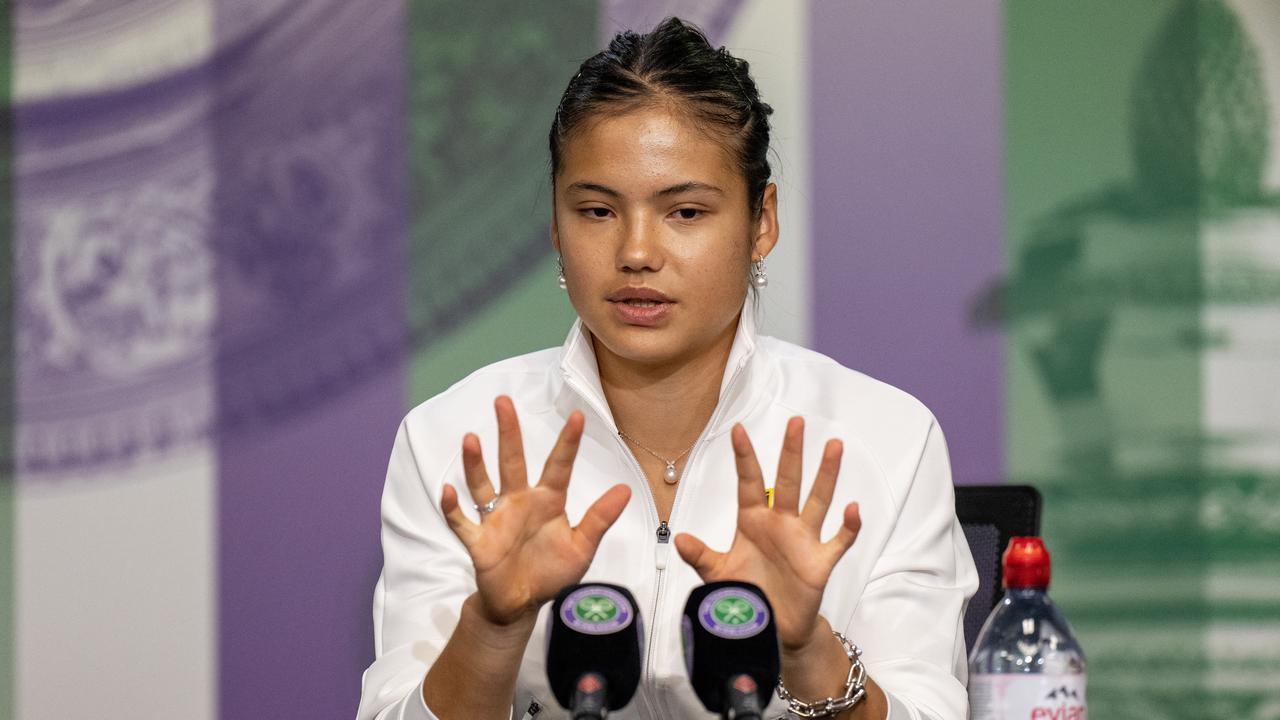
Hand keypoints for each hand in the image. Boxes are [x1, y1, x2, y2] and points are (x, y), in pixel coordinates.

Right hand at [441, 396, 631, 626]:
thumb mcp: (582, 547)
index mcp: (547, 501)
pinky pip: (463, 523)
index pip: (558, 466)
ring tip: (471, 438)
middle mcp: (519, 502)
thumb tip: (625, 489)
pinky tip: (448, 491)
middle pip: (512, 461)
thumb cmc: (552, 571)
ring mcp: (496, 519)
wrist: (522, 603)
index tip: (578, 415)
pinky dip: (454, 508)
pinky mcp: (479, 542)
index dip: (568, 442)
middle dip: (508, 432)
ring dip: (475, 463)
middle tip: (503, 400)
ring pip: (483, 485)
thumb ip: (600, 518)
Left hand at [674, 418, 860, 651]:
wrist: (771, 628)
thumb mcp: (717, 575)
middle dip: (791, 452)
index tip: (738, 429)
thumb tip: (679, 538)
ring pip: (817, 500)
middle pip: (788, 481)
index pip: (748, 483)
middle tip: (796, 421)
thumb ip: (701, 556)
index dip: (744, 457)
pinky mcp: (820, 562)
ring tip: (833, 446)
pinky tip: (853, 508)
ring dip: (826, 475)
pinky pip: (838, 541)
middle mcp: (780, 524)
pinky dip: (848, 527)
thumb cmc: (746, 595)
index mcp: (753, 522)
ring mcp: (803, 540)